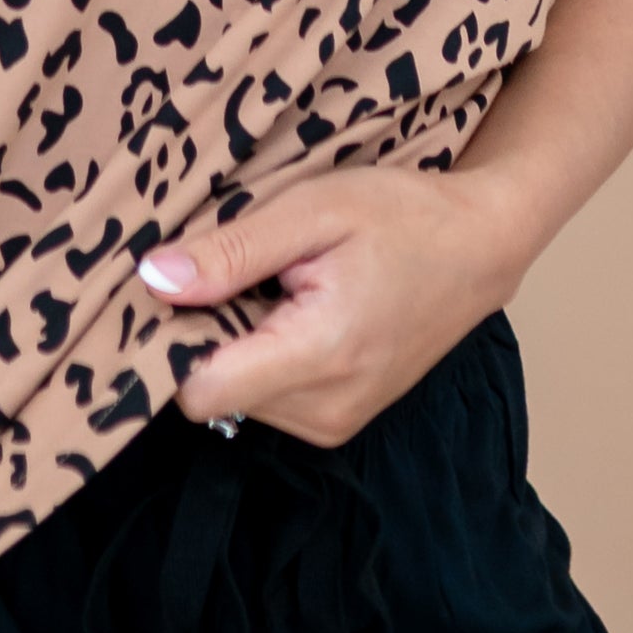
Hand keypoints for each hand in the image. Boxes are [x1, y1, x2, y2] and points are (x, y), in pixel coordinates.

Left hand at [136, 161, 541, 448]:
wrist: (479, 247)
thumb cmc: (400, 216)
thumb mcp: (311, 209)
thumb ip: (232, 252)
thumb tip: (153, 280)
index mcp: (319, 354)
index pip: (200, 392)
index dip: (172, 340)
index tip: (177, 288)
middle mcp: (326, 410)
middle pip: (214, 395)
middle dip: (206, 335)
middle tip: (235, 270)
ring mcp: (338, 423)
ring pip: (236, 399)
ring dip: (236, 345)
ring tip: (273, 285)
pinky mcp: (341, 421)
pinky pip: (268, 400)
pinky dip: (261, 357)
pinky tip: (289, 309)